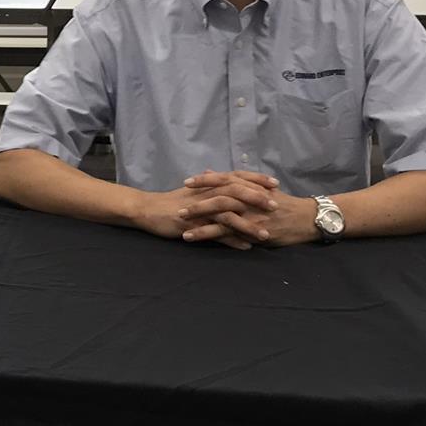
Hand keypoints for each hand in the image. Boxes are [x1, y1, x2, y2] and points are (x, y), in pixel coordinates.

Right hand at [131, 171, 278, 250]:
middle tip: (276, 205)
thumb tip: (229, 183)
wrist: (148, 210)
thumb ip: (213, 186)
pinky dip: (232, 240)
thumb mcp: (195, 191)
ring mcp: (200, 210)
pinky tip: (246, 247)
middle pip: (236, 192)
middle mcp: (207, 194)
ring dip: (249, 225)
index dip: (256, 179)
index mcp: (209, 185)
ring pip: (229, 214)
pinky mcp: (194, 225)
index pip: (237, 177)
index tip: (275, 183)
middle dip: (257, 198)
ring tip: (266, 235)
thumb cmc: (173, 201)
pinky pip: (217, 234)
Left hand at [179, 171, 321, 248]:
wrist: (306, 219)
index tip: (187, 181)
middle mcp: (249, 198)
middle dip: (198, 202)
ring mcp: (252, 215)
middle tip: (178, 206)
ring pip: (222, 216)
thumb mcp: (260, 187)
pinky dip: (212, 236)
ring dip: (200, 222)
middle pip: (219, 197)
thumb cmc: (282, 203)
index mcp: (250, 186)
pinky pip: (230, 234)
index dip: (205, 181)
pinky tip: (198, 240)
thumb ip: (235, 180)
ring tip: (182, 227)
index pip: (224, 179)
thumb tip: (210, 171)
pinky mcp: (254, 231)